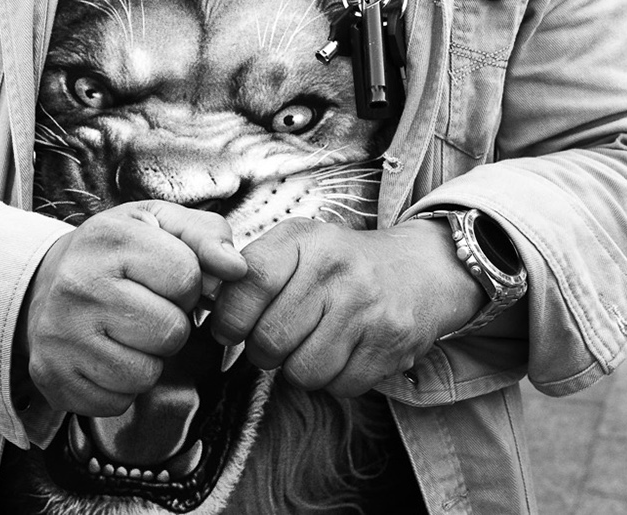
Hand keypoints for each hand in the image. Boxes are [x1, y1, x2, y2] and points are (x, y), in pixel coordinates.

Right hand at [20, 201, 247, 417]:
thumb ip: (206, 235)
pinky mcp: (55, 377)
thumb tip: (237, 269)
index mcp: (110, 238)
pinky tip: (107, 356)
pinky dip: (122, 386)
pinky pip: (118, 401)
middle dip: (171, 324)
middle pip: (171, 331)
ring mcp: (63, 334)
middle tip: (148, 310)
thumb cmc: (113, 255)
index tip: (168, 281)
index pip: (186, 277)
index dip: (190, 285)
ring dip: (149, 359)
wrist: (44, 285)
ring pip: (147, 373)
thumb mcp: (158, 223)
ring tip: (127, 333)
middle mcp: (80, 285)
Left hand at [207, 218, 485, 398]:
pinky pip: (340, 386)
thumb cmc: (342, 265)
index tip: (227, 329)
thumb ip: (252, 270)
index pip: (251, 282)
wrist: (421, 270)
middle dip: (263, 351)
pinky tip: (343, 353)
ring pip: (303, 371)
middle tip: (274, 341)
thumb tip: (206, 308)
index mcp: (307, 241)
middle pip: (271, 339)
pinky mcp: (391, 344)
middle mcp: (338, 270)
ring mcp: (367, 309)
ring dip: (299, 369)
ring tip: (311, 345)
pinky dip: (335, 380)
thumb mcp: (299, 245)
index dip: (230, 317)